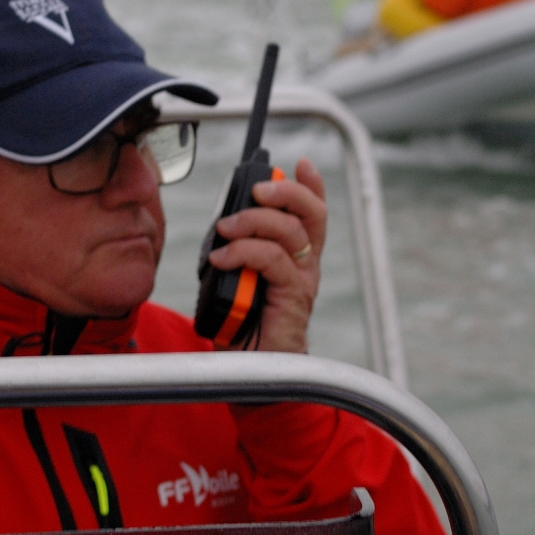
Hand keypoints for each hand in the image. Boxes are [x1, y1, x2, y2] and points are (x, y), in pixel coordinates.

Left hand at [205, 156, 326, 353]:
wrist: (255, 371)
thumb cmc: (244, 327)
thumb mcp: (237, 278)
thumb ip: (240, 252)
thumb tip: (226, 224)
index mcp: (296, 258)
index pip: (312, 214)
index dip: (311, 186)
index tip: (300, 164)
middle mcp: (305, 266)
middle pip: (312, 215)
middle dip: (286, 192)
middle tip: (257, 191)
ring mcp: (301, 280)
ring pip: (290, 232)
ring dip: (254, 221)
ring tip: (226, 230)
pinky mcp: (293, 296)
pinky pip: (273, 259)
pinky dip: (244, 251)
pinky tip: (222, 257)